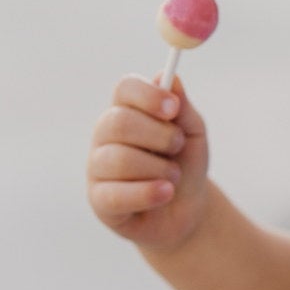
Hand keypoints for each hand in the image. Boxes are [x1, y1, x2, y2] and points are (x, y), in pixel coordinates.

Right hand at [86, 71, 209, 254]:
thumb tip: (170, 77)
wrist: (188, 211)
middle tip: (177, 147)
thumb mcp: (192, 135)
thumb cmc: (185, 165)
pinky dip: (149, 193)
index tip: (172, 109)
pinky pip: (117, 194)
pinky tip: (166, 193)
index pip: (125, 88)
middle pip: (120, 122)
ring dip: (160, 169)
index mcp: (126, 110)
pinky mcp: (99, 200)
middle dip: (159, 136)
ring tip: (173, 177)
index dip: (148, 96)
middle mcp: (105, 135)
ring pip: (121, 159)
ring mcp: (97, 167)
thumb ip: (182, 108)